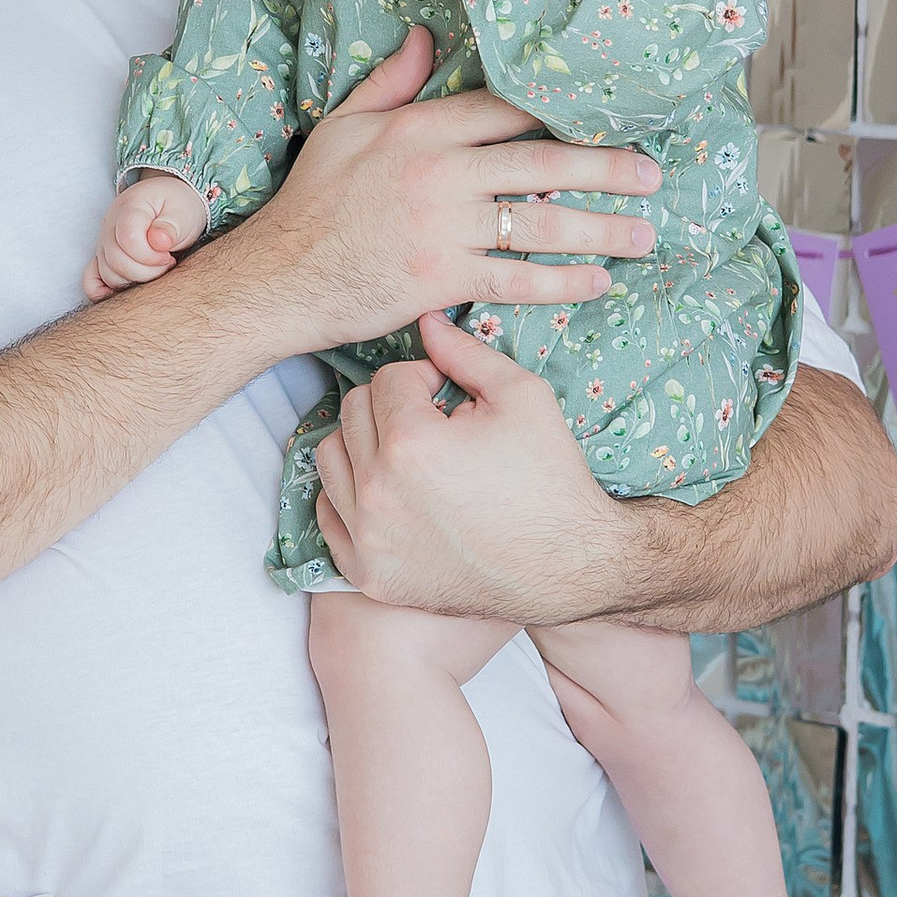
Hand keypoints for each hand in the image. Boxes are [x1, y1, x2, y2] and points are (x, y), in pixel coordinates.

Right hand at [85, 173, 210, 300]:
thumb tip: (158, 242)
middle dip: (147, 271)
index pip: (128, 240)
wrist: (171, 202)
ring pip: (107, 274)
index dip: (150, 256)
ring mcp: (103, 242)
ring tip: (156, 269)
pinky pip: (91, 281)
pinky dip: (106, 291)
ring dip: (134, 280)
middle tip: (166, 263)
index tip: (168, 256)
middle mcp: (110, 224)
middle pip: (116, 261)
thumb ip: (171, 228)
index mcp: (129, 208)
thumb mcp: (183, 212)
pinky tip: (130, 289)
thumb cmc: (177, 207)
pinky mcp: (103, 258)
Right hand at [211, 26, 660, 354]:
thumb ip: (390, 83)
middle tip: (652, 175)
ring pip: (539, 221)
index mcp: (420, 128)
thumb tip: (424, 36)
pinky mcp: (440, 277)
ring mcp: (443, 226)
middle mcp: (440, 172)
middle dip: (606, 168)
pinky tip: (597, 282)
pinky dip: (561, 282)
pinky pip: (515, 278)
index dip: (562, 112)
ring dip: (600, 229)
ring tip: (644, 233)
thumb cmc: (311, 201)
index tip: (609, 115)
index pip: (507, 109)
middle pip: (541, 161)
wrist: (279, 275)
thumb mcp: (344, 127)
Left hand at [311, 315, 632, 624]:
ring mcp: (367, 539)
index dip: (423, 377)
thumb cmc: (550, 479)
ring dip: (364, 444)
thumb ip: (465, 353)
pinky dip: (351, 495)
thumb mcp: (522, 397)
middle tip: (433, 422)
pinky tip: (391, 492)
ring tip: (410, 453)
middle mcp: (377, 493)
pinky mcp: (367, 573)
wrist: (567, 568)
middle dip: (391, 406)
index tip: (450, 395)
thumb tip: (425, 322)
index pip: (387, 379)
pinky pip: (329, 514)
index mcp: (410, 444)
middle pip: (352, 412)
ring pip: (330, 459)